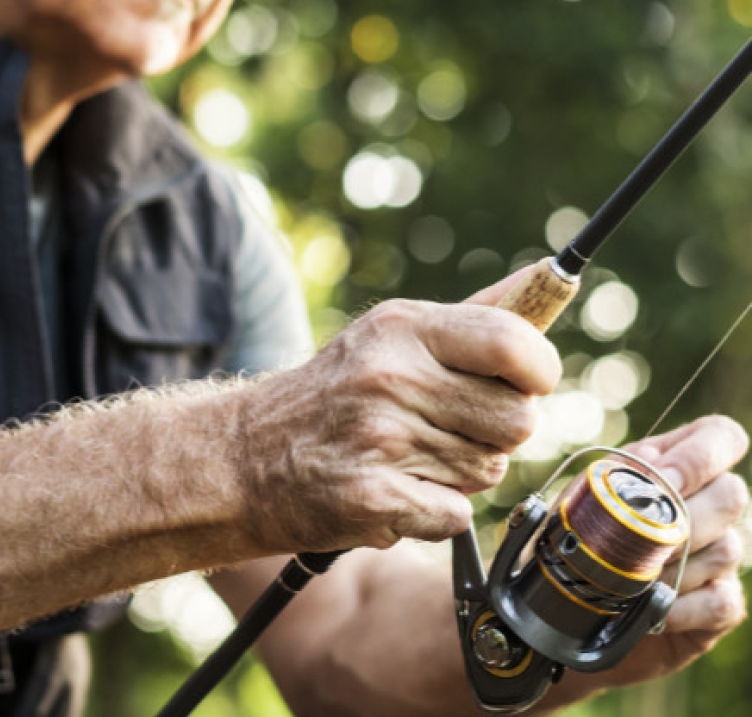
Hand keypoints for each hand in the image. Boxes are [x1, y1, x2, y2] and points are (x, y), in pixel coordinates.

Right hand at [236, 292, 561, 554]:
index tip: (524, 383)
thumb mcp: (391, 333)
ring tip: (409, 454)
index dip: (539, 372)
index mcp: (401, 327)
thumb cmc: (335, 391)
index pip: (515, 344)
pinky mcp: (372, 498)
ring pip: (490, 471)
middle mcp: (390, 376)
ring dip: (462, 472)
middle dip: (498, 432)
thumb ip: (474, 315)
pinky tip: (394, 489)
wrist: (243, 457)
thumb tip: (549, 277)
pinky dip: (433, 511)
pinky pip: (456, 515)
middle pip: (519, 420)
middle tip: (451, 426)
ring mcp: (379, 438)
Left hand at [563, 415, 748, 697]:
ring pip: (728, 548)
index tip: (665, 479)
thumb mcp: (587, 492)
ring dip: (676, 564)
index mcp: (676, 463)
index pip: (722, 436)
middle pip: (733, 494)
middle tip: (643, 534)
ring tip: (635, 574)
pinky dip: (684, 606)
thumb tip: (656, 471)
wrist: (572, 595)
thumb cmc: (580, 531)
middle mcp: (710, 503)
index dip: (702, 455)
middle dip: (687, 516)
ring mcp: (721, 553)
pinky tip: (654, 606)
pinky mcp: (720, 602)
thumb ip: (618, 472)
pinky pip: (722, 601)